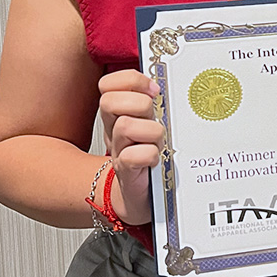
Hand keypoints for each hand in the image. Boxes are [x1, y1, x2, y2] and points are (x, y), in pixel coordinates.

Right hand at [98, 70, 164, 224]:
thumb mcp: (150, 122)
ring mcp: (118, 150)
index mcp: (120, 113)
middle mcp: (114, 129)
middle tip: (153, 116)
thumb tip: (166, 81)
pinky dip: (149, 155)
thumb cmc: (148, 155)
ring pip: (125, 126)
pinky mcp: (126, 172)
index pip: (110, 84)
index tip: (154, 90)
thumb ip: (154, 102)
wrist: (139, 195)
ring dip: (150, 131)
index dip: (132, 80)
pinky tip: (155, 159)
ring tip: (158, 141)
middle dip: (138, 103)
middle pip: (109, 101)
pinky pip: (133, 156)